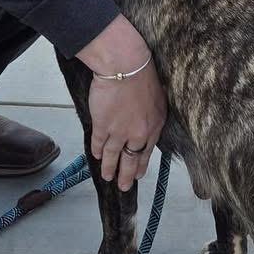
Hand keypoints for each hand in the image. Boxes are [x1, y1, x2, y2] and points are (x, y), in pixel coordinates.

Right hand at [77, 16, 165, 190]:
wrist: (126, 66)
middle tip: (123, 186)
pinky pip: (99, 143)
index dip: (142, 165)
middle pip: (131, 160)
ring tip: (107, 176)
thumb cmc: (143, 75)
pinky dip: (97, 150)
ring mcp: (119, 131)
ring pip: (113, 155)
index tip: (138, 174)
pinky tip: (96, 156)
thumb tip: (146, 127)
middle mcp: (138, 133)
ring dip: (109, 167)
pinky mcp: (102, 125)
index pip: (147, 152)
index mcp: (154, 126)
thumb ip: (151, 117)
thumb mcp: (157, 100)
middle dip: (126, 175)